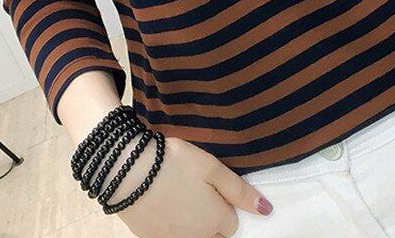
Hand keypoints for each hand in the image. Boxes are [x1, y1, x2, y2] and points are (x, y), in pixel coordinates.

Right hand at [105, 135, 270, 237]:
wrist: (127, 170)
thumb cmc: (174, 163)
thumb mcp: (212, 168)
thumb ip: (240, 191)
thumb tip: (267, 210)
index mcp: (216, 221)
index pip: (231, 223)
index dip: (223, 204)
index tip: (212, 187)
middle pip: (213, 235)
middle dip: (210, 220)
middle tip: (195, 192)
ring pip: (192, 237)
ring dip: (192, 224)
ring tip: (179, 197)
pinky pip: (171, 237)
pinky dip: (172, 226)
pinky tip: (163, 205)